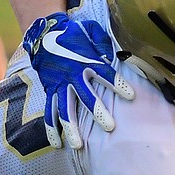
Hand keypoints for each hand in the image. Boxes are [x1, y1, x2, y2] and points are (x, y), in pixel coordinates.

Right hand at [22, 13, 132, 148]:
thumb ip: (103, 40)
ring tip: (78, 145)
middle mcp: (72, 75)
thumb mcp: (90, 29)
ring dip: (71, 128)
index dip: (117, 85)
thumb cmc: (73, 34)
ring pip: (64, 110)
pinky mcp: (50, 91)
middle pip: (85, 96)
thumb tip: (113, 53)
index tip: (131, 97)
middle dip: (97, 112)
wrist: (44, 34)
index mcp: (86, 61)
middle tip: (110, 127)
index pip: (105, 74)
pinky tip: (57, 144)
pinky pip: (49, 112)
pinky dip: (51, 128)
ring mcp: (59, 86)